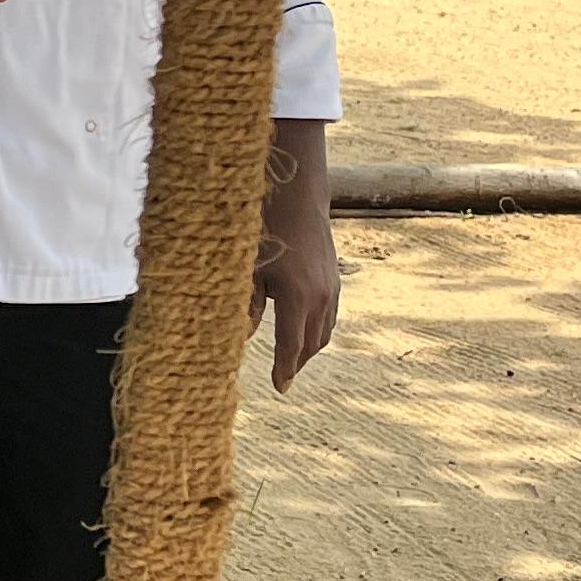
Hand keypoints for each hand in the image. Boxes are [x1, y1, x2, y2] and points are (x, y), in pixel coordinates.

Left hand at [255, 132, 338, 389]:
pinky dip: (319, 327)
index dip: (285, 369)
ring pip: (325, 328)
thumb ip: (247, 304)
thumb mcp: (247, 268)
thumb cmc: (263, 226)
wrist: (297, 192)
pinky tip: (306, 328)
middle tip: (284, 376)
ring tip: (294, 358)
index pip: (292, 345)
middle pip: (312, 342)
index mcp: (296, 297)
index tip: (280, 388)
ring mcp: (332, 284)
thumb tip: (245, 336)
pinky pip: (330, 312)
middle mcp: (320, 295)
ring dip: (311, 346)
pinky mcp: (335, 274)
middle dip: (298, 361)